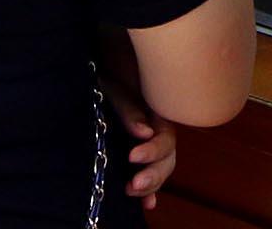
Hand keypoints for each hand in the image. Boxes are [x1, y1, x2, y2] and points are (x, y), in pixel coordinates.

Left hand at [102, 73, 180, 203]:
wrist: (104, 68)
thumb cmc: (111, 73)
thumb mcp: (117, 87)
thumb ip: (130, 109)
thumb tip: (145, 132)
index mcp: (158, 114)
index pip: (166, 139)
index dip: (153, 151)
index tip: (133, 156)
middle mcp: (158, 132)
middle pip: (167, 159)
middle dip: (153, 175)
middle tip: (134, 185)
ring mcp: (149, 144)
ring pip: (161, 169)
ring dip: (151, 184)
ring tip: (132, 192)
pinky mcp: (137, 153)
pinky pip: (149, 173)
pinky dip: (150, 191)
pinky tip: (147, 204)